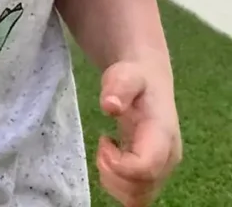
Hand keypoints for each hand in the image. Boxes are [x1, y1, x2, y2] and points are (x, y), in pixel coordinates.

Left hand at [96, 61, 181, 205]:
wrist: (148, 82)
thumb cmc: (135, 78)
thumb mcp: (125, 75)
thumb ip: (118, 87)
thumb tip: (109, 106)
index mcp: (163, 135)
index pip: (146, 168)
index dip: (120, 165)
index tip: (103, 140)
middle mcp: (167, 158)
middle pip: (142, 189)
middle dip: (113, 173)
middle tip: (102, 145)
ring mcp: (161, 169)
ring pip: (138, 198)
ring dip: (113, 181)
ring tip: (106, 151)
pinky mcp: (152, 174)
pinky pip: (136, 195)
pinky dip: (117, 184)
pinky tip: (111, 158)